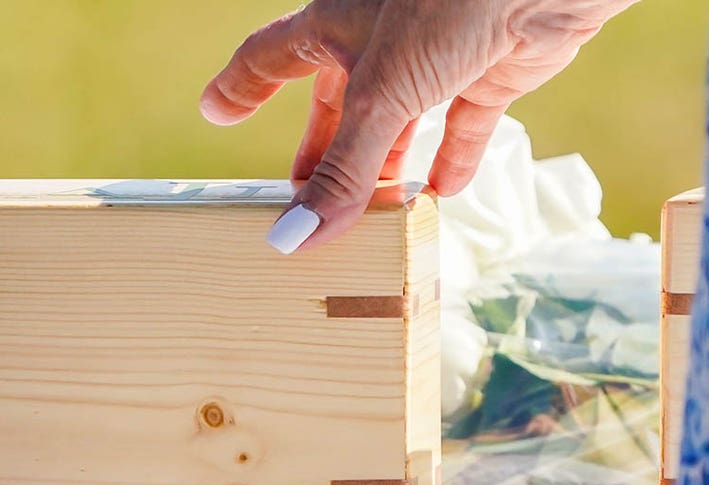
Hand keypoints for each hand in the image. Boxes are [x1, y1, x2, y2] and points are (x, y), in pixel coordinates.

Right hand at [200, 0, 637, 252]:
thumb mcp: (382, 93)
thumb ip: (344, 170)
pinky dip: (453, 157)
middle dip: (321, 153)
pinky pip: (464, 122)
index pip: (270, 57)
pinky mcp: (491, 69)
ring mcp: (438, 54)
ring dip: (385, 166)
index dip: (241, 87)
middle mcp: (381, 37)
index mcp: (335, 22)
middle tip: (302, 198)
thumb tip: (295, 237)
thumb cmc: (450, 2)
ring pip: (399, 119)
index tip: (216, 112)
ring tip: (371, 213)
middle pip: (337, 104)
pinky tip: (442, 192)